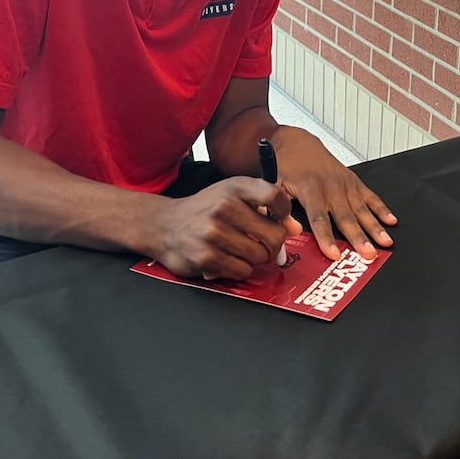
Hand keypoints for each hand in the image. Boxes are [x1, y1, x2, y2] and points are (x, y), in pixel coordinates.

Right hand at [151, 177, 296, 280]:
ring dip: (254, 258)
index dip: (284, 212)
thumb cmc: (205, 210)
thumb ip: (266, 208)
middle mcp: (224, 206)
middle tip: (262, 243)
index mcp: (234, 187)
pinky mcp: (207, 257)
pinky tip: (227, 258)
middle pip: (274, 235)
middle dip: (273, 244)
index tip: (280, 219)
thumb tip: (295, 228)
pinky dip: (240, 269)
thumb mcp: (233, 197)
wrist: (164, 225)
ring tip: (239, 249)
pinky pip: (243, 271)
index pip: (274, 197)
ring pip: (260, 256)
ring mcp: (214, 232)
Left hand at [272, 128, 395, 260]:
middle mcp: (331, 186)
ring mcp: (345, 183)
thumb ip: (280, 210)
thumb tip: (287, 232)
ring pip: (362, 208)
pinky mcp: (354, 181)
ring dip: (375, 226)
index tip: (334, 254)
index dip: (326, 237)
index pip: (319, 218)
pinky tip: (391, 220)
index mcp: (310, 188)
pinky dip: (382, 208)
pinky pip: (370, 196)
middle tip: (368, 254)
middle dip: (358, 237)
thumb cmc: (286, 166)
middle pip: (346, 216)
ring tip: (385, 242)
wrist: (297, 142)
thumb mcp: (275, 186)